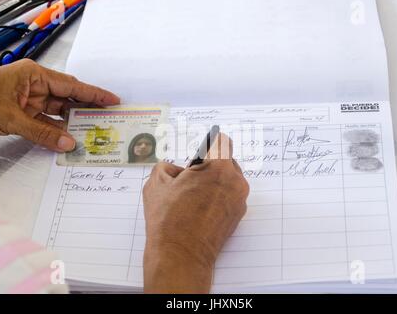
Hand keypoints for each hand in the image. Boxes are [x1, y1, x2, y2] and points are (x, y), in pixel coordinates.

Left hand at [0, 59, 119, 151]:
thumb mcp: (10, 117)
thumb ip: (41, 132)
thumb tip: (68, 143)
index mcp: (33, 75)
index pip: (71, 84)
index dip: (94, 93)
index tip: (112, 100)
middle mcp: (33, 85)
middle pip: (67, 98)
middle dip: (86, 108)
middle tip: (107, 118)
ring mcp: (28, 100)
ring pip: (57, 112)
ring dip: (72, 123)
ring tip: (93, 132)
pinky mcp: (21, 114)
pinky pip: (45, 123)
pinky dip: (56, 132)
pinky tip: (68, 139)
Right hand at [142, 133, 248, 292]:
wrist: (180, 255)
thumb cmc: (169, 219)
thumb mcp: (157, 182)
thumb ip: (167, 166)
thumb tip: (177, 170)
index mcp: (219, 168)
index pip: (222, 141)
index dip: (208, 144)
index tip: (199, 151)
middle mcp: (236, 182)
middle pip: (226, 161)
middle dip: (210, 165)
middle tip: (190, 177)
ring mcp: (239, 201)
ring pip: (228, 180)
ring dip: (214, 181)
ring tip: (193, 194)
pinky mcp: (238, 216)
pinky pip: (229, 197)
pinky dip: (218, 197)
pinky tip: (199, 208)